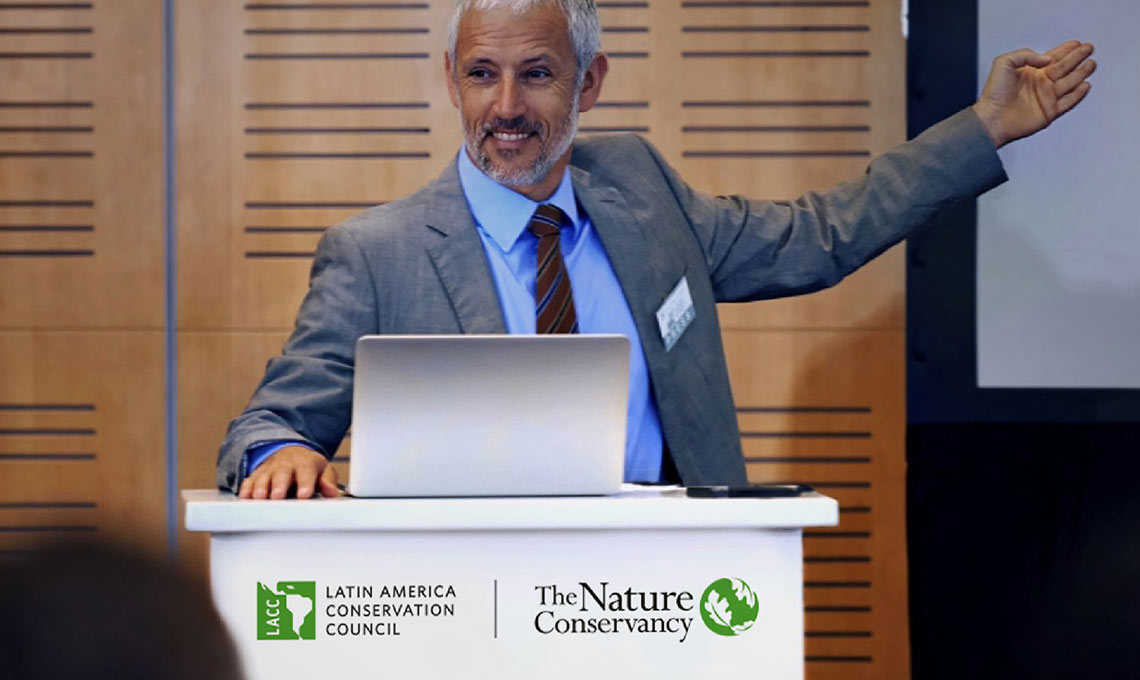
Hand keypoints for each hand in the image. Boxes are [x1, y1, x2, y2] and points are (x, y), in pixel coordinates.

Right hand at [238, 445, 338, 499]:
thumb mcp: (323, 470)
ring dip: (261, 487)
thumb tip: (332, 492)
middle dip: (279, 485)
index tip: (304, 494)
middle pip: (281, 473)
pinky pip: (249, 481)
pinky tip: (245, 497)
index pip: (306, 471)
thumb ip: (327, 481)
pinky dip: (246, 488)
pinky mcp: (257, 475)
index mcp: (305, 463)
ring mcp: (270, 469)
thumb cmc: (308, 466)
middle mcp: (286, 465)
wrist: (290, 453)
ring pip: (263, 477)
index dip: (305, 483)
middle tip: (277, 496)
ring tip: (260, 497)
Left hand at [972, 40, 1094, 147]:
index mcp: (1030, 72)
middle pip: (1064, 67)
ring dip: (1081, 72)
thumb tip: (1047, 59)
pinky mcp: (1049, 112)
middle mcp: (1040, 84)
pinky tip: (1085, 85)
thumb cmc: (993, 93)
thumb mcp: (1004, 63)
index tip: (1076, 43)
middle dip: (1077, 57)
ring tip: (1091, 63)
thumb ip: (1025, 55)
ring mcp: (1046, 98)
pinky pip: (1068, 102)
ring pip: (1069, 82)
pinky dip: (1078, 94)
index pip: (1053, 58)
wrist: (992, 118)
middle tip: (1088, 48)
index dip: (1065, 50)